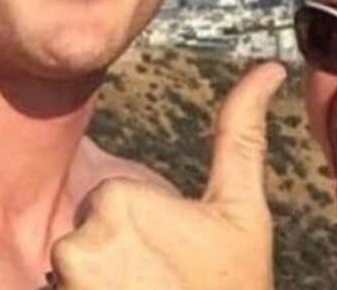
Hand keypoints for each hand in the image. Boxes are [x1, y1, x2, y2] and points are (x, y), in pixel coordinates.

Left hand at [50, 62, 286, 289]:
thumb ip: (241, 134)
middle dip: (118, 255)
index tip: (174, 256)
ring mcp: (67, 282)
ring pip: (72, 269)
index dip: (146, 226)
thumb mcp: (241, 210)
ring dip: (102, 284)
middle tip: (160, 281)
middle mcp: (78, 241)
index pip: (110, 198)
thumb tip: (269, 68)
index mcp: (117, 202)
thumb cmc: (234, 284)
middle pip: (86, 231)